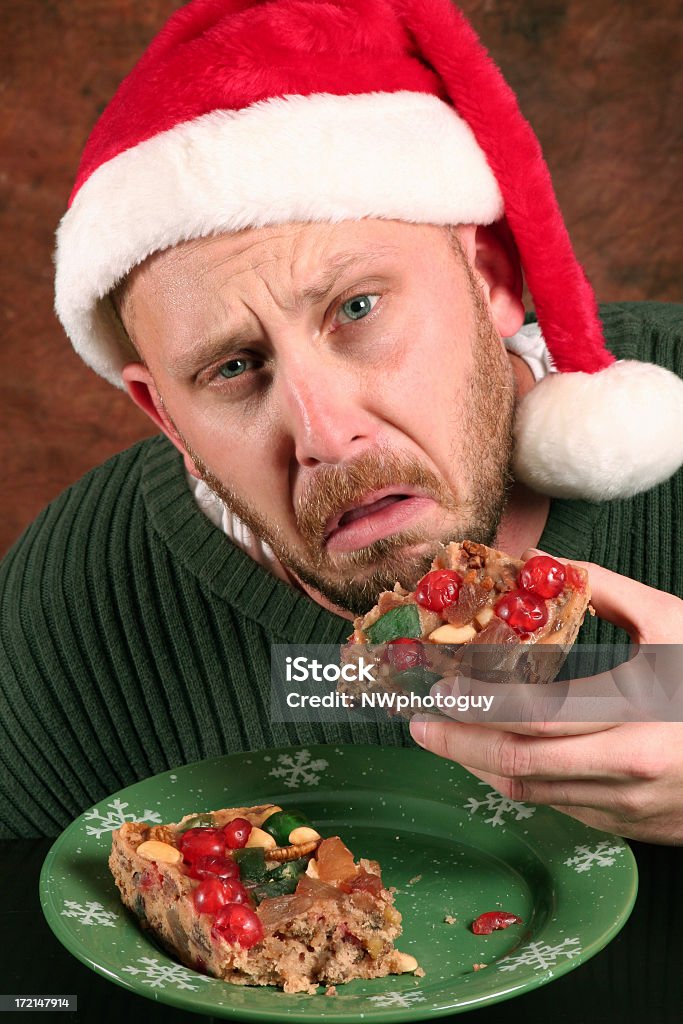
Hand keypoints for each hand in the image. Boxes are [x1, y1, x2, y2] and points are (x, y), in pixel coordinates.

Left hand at [409, 552, 682, 842]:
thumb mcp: (672, 624)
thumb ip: (602, 591)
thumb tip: (540, 561)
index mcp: (637, 716)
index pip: (533, 719)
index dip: (477, 707)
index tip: (440, 689)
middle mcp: (626, 771)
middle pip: (519, 766)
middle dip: (458, 745)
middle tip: (420, 723)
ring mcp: (628, 807)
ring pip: (532, 794)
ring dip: (481, 765)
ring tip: (449, 737)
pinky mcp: (630, 826)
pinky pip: (559, 807)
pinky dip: (520, 780)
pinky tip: (501, 755)